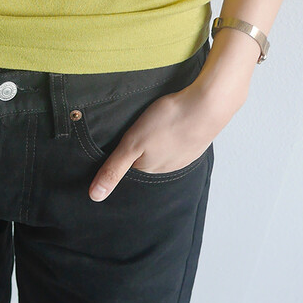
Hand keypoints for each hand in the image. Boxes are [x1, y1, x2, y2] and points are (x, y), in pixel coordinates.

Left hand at [88, 78, 242, 200]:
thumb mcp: (132, 144)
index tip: (122, 138)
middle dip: (141, 147)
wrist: (207, 105)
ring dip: (159, 140)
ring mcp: (185, 156)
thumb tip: (95, 196)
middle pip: (146, 159)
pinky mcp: (196, 143)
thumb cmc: (168, 121)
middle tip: (140, 128)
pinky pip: (179, 143)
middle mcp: (168, 167)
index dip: (123, 152)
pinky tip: (173, 123)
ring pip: (164, 151)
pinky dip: (174, 134)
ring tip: (156, 125)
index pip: (129, 167)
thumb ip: (113, 169)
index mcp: (150, 169)